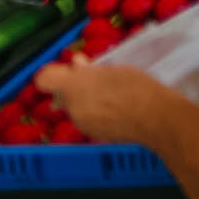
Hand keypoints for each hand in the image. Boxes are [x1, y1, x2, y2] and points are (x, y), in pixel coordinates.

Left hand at [34, 60, 161, 143]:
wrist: (155, 118)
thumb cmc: (137, 87)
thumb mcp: (114, 69)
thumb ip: (90, 69)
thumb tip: (76, 64)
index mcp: (74, 86)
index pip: (44, 79)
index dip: (54, 73)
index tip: (70, 69)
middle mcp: (71, 106)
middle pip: (61, 93)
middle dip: (74, 86)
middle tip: (97, 78)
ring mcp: (80, 123)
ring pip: (74, 106)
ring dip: (85, 99)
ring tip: (111, 94)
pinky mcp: (91, 134)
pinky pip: (85, 118)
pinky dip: (94, 112)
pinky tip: (116, 108)